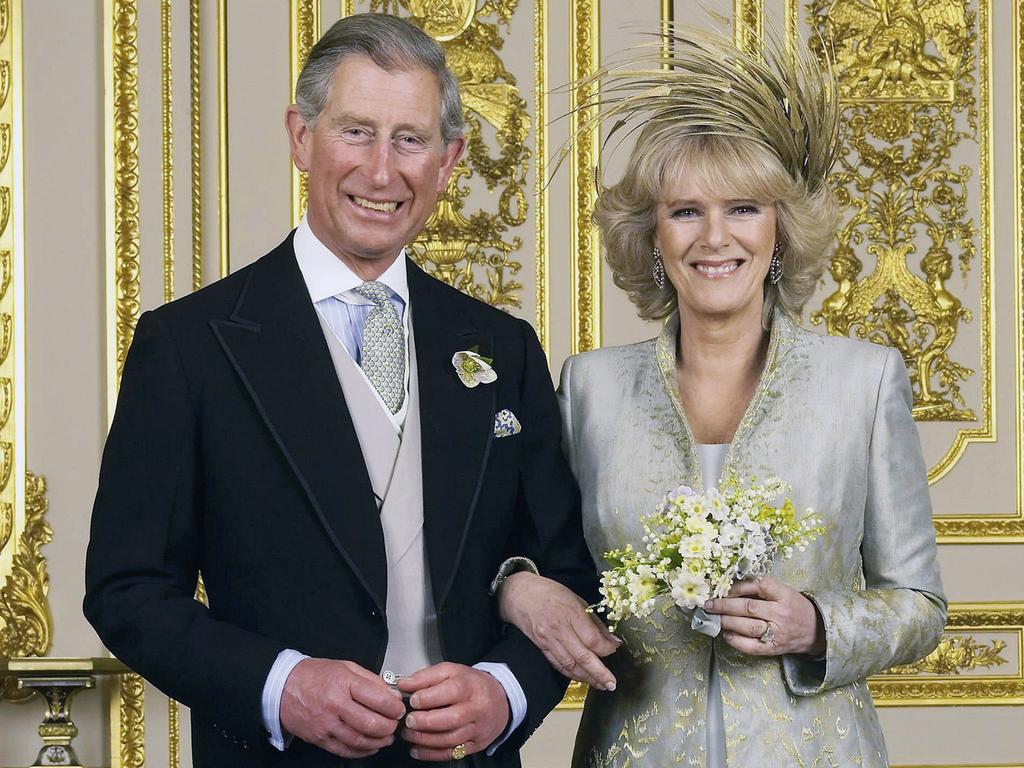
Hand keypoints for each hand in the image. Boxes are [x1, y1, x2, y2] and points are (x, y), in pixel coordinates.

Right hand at [279, 658, 404, 758]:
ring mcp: (326, 725)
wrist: (283, 688)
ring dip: (379, 741)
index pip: (378, 700)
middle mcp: (335, 705)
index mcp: (344, 683)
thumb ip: (371, 681)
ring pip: (360, 740)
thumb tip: (392, 695)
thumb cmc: (315, 675)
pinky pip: (345, 750)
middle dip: (389, 726)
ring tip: (386, 736)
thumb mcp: (346, 667)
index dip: (395, 707)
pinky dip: (362, 751)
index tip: (399, 708)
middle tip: (395, 724)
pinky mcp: (320, 739)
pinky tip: (371, 746)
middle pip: (371, 724)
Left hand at [397, 662, 508, 761]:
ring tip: (409, 734)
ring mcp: (478, 729)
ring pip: (451, 739)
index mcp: (471, 686)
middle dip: (426, 722)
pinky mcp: (476, 745)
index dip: (429, 697)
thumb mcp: (451, 672)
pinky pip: (453, 753)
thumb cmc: (472, 685)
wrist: (500, 700)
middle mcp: (477, 709)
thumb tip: (405, 684)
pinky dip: (432, 754)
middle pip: (453, 718)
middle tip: (409, 720)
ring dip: (426, 739)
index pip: (452, 691)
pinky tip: (417, 749)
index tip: (413, 700)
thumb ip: (426, 677)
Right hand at [498, 572, 620, 689]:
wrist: (519, 594)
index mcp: (571, 613)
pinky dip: (571, 674)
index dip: (607, 648)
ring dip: (587, 678)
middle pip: (583, 656)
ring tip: (600, 685)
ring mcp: (548, 640)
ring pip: (570, 665)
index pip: (592, 639)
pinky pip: (558, 664)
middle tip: (612, 684)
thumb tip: (612, 640)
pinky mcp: (541, 647)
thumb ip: (594, 621)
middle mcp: (559, 629)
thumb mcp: (576, 599)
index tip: (615, 649)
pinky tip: (582, 678)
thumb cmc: (550, 592)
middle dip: (600, 673)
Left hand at [702, 576, 825, 656]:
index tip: (723, 587)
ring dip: (727, 621)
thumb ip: (761, 588)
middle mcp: (780, 613)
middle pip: (749, 607)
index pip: (759, 586)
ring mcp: (778, 632)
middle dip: (724, 605)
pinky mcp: (774, 648)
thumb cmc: (794, 606)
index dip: (738, 586)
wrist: (816, 630)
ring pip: (748, 626)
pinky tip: (726, 635)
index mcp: (784, 595)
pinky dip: (737, 641)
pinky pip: (753, 647)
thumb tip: (729, 586)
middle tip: (708, 604)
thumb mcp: (783, 591)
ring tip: (713, 618)